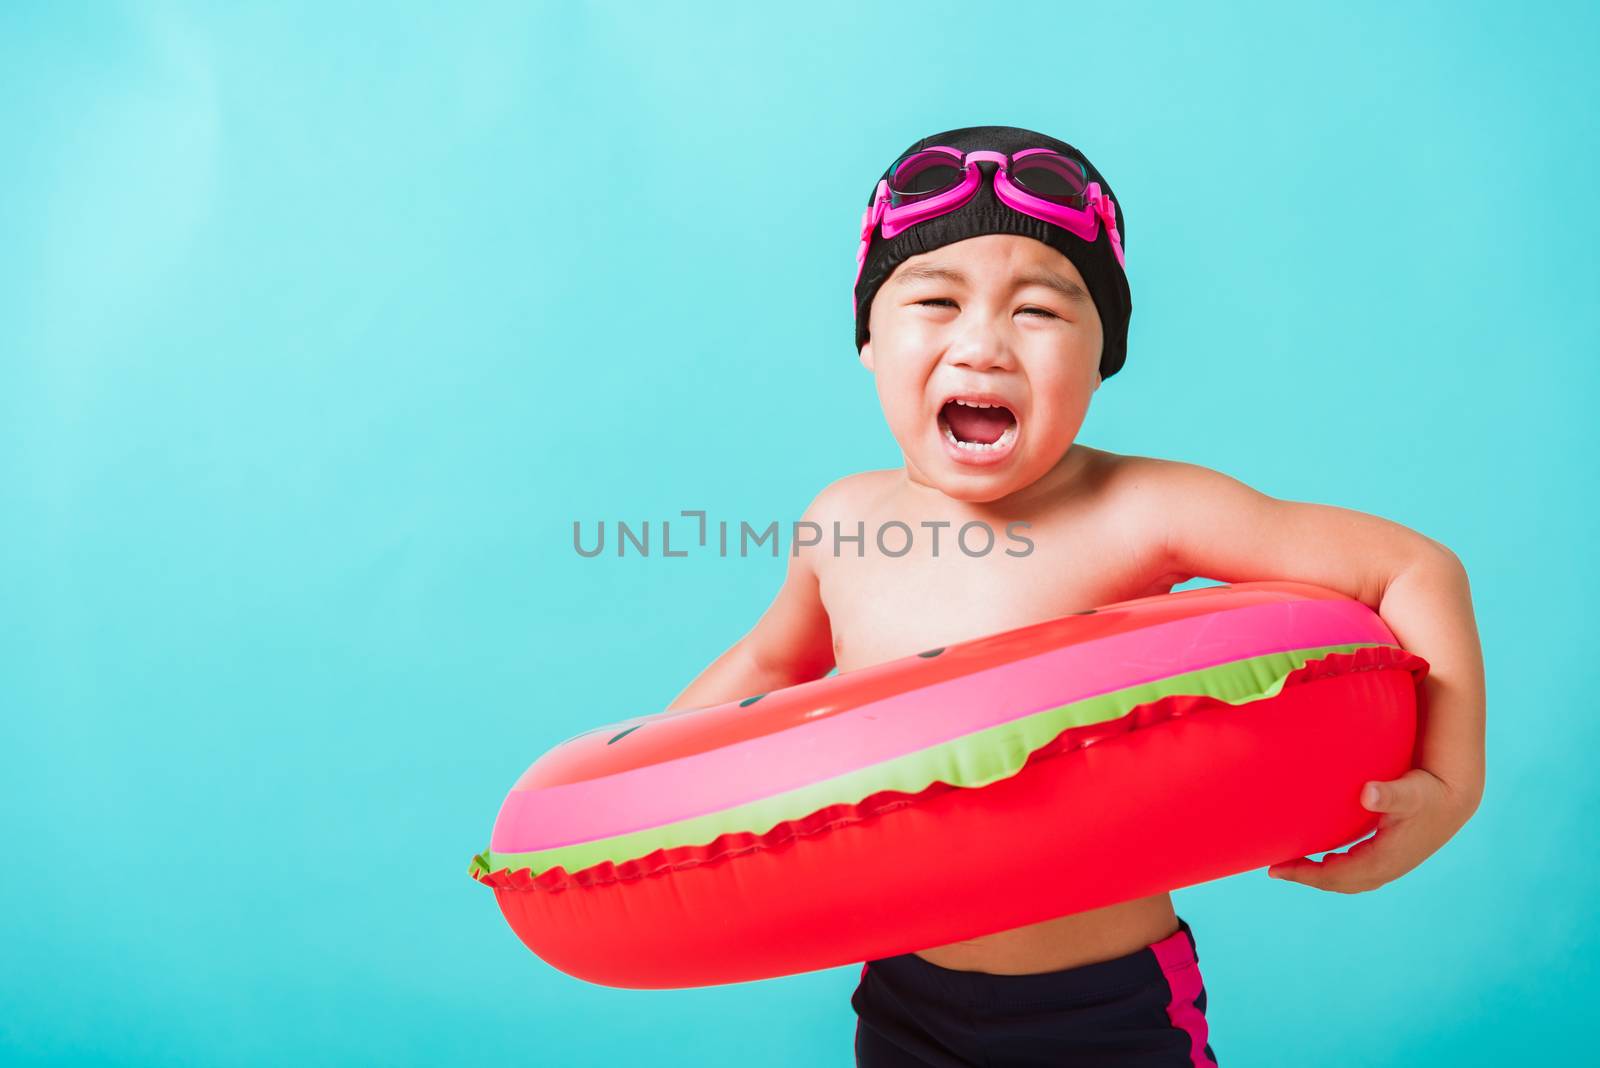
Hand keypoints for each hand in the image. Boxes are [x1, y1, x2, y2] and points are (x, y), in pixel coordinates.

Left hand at [1265, 767, 1478, 892]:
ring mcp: (1391, 867)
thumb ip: (1388, 793)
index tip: (1277, 869)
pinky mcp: (1393, 860)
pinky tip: (1324, 859)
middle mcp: (1386, 869)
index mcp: (1384, 859)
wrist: (1455, 800)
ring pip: (1349, 881)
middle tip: (1276, 868)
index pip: (1336, 875)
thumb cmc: (1429, 792)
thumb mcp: (1409, 791)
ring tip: (1294, 866)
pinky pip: (1358, 874)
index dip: (1305, 874)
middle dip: (1307, 878)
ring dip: (1321, 877)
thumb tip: (1368, 793)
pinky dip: (1337, 872)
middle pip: (1338, 883)